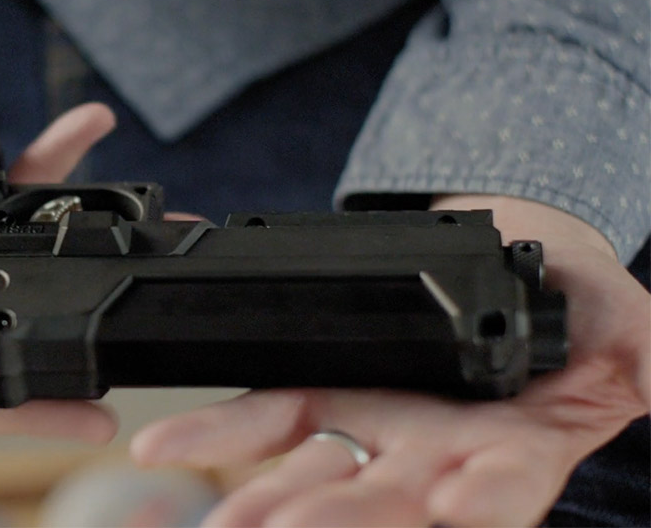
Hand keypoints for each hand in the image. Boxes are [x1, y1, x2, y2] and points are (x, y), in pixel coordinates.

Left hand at [131, 196, 648, 526]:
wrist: (516, 269)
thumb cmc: (578, 314)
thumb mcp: (632, 336)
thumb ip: (646, 361)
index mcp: (511, 450)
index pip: (502, 486)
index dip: (485, 501)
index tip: (457, 505)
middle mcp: (436, 454)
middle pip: (384, 499)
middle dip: (336, 521)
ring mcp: (377, 426)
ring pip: (314, 473)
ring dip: (265, 499)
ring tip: (218, 522)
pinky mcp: (326, 385)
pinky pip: (270, 413)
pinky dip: (222, 431)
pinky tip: (167, 446)